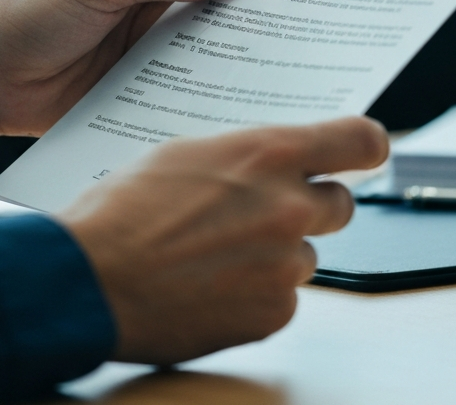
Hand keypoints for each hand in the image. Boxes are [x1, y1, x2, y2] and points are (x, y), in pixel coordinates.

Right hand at [57, 116, 389, 364]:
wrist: (88, 279)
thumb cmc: (124, 209)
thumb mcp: (187, 152)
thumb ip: (246, 155)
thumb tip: (273, 161)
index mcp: (269, 154)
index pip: (359, 141)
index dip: (367, 146)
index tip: (366, 151)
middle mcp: (289, 207)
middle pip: (340, 204)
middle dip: (310, 205)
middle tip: (267, 210)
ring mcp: (284, 265)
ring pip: (306, 254)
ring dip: (277, 253)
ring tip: (219, 253)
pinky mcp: (271, 314)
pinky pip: (284, 298)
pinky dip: (257, 293)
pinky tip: (213, 286)